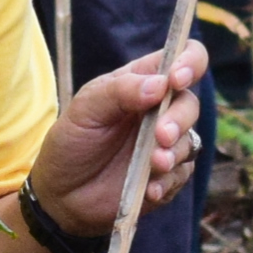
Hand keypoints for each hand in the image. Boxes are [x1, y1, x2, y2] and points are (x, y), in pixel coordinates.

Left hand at [31, 40, 206, 232]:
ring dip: (175, 153)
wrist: (61, 193)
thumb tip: (161, 84)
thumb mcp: (85, 109)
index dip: (189, 62)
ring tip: (154, 165)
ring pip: (191, 141)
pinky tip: (150, 189)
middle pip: (190, 104)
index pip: (183, 58)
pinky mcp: (167, 175)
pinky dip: (168, 181)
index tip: (176, 79)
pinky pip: (181, 175)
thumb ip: (120, 91)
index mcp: (144, 82)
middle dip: (179, 119)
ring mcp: (166, 144)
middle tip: (161, 135)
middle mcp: (160, 110)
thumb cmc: (72, 140)